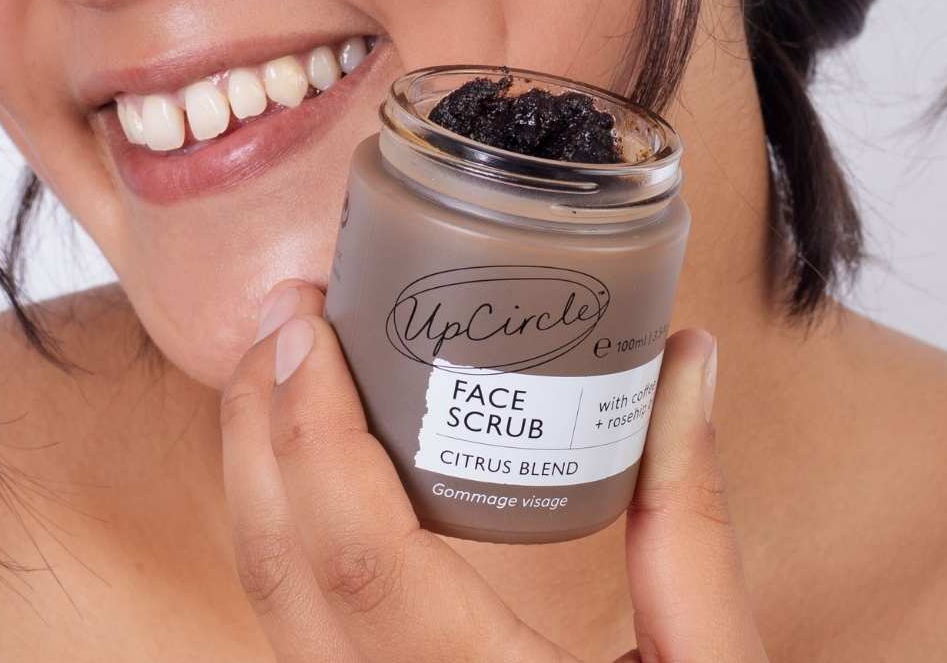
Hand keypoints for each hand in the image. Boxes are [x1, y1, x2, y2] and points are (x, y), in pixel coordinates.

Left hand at [219, 278, 768, 660]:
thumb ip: (691, 520)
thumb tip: (688, 359)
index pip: (359, 563)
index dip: (313, 435)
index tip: (307, 329)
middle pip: (278, 574)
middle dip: (256, 429)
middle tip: (285, 316)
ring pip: (267, 605)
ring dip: (256, 476)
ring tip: (286, 369)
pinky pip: (291, 632)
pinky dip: (281, 532)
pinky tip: (312, 466)